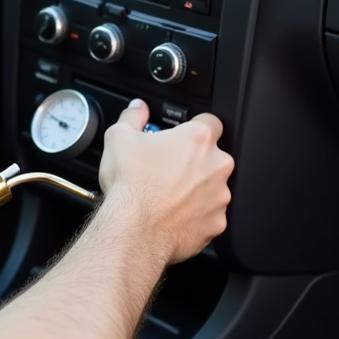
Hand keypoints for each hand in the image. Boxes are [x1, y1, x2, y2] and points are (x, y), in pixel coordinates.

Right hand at [97, 99, 233, 264]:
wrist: (134, 230)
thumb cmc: (131, 185)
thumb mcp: (119, 138)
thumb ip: (133, 116)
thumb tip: (137, 108)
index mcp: (197, 140)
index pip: (210, 121)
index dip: (194, 126)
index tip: (181, 135)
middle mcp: (216, 166)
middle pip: (212, 156)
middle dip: (193, 160)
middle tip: (166, 166)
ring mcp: (219, 197)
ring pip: (212, 186)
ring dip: (195, 188)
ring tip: (166, 193)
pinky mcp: (216, 223)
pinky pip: (208, 214)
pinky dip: (194, 214)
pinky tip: (171, 214)